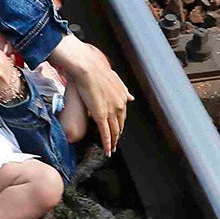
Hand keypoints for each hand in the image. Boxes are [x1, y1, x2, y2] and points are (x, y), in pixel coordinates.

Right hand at [54, 39, 130, 154]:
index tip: (117, 129)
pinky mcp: (101, 115)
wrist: (88, 68)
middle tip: (115, 142)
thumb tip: (131, 97)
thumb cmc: (96, 69)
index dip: (120, 123)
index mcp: (122, 96)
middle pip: (120, 125)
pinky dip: (107, 144)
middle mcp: (119, 105)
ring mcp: (111, 111)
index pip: (122, 115)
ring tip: (111, 150)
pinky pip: (105, 133)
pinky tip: (107, 151)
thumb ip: (123, 90)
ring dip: (113, 142)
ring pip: (114, 131)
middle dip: (118, 134)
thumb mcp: (114, 79)